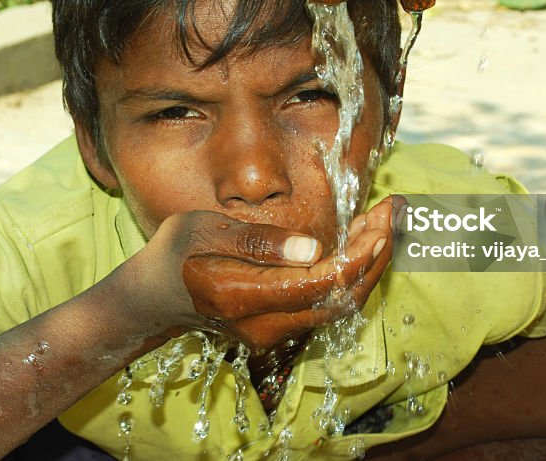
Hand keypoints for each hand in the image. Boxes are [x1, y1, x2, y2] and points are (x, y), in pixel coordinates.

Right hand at [126, 197, 398, 350]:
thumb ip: (256, 242)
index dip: (362, 252)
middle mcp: (264, 325)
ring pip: (337, 305)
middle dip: (375, 255)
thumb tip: (312, 249)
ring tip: (380, 221)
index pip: (322, 283)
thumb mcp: (204, 230)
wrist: (152, 297)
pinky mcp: (279, 328)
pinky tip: (357, 241)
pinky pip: (325, 305)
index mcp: (242, 296)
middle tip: (393, 212)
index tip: (384, 218)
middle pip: (340, 298)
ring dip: (366, 264)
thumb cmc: (175, 252)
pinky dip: (348, 274)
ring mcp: (273, 332)